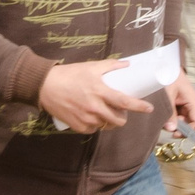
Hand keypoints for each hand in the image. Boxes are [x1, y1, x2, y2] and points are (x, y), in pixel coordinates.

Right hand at [38, 59, 154, 134]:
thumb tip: (127, 64)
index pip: (124, 102)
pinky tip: (92, 116)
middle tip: (121, 111)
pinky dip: (96, 124)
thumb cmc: (69, 74)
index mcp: (100, 91)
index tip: (149, 109)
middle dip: (123, 117)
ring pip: (106, 126)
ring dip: (110, 121)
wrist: (45, 86)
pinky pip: (93, 130)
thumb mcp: (91, 66)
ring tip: (106, 112)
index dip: (139, 106)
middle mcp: (94, 107)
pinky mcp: (78, 126)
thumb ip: (110, 66)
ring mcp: (86, 118)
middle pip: (118, 120)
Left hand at [164, 68, 194, 131]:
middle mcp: (191, 104)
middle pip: (189, 123)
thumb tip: (172, 129)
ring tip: (161, 118)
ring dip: (172, 123)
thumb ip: (170, 113)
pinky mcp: (178, 104)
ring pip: (181, 121)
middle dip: (178, 128)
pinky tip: (162, 114)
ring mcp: (185, 104)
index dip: (188, 131)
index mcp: (193, 101)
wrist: (162, 64)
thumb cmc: (168, 76)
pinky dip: (169, 117)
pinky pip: (176, 115)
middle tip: (166, 126)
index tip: (175, 134)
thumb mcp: (167, 95)